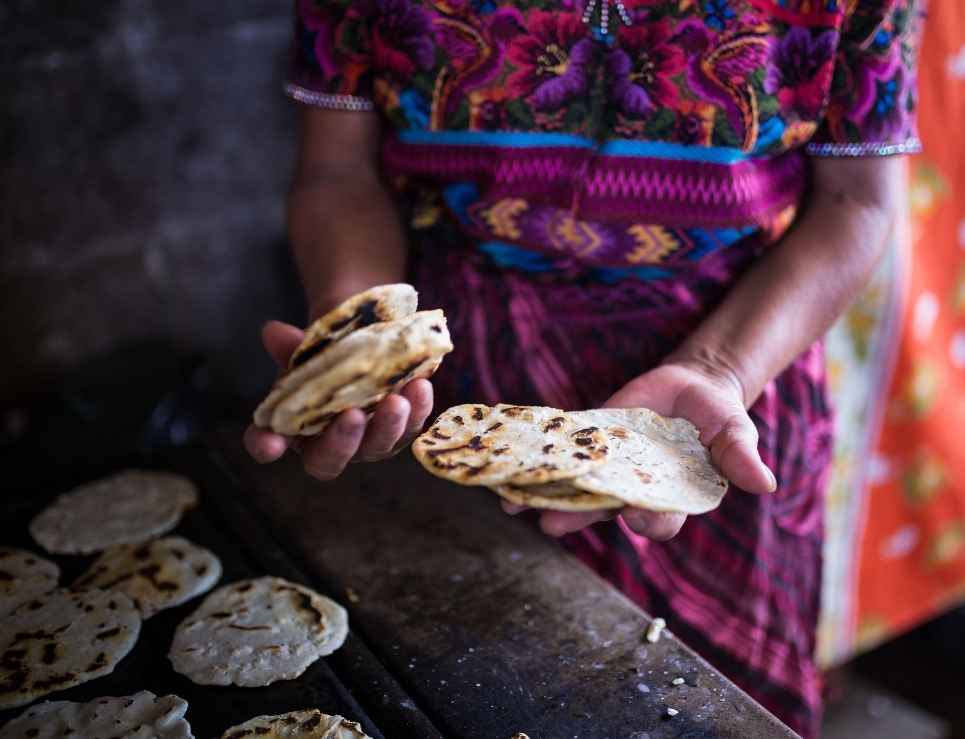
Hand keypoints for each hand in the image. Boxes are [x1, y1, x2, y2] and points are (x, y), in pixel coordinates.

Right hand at [244, 320, 433, 479]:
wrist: (366, 344)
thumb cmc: (328, 354)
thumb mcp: (310, 348)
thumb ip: (293, 346)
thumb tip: (274, 332)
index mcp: (292, 426)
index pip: (269, 442)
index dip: (266, 445)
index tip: (269, 443)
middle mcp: (328, 443)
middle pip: (329, 459)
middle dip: (342, 441)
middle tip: (352, 416)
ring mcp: (368, 441)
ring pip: (378, 446)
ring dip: (388, 426)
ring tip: (397, 402)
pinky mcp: (401, 428)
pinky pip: (411, 426)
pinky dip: (419, 408)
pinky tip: (421, 387)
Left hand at [502, 362, 775, 539]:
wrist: (691, 386)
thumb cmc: (718, 417)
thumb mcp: (734, 432)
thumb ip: (740, 458)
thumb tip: (765, 484)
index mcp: (672, 498)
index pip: (658, 521)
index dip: (646, 520)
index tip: (634, 513)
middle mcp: (634, 491)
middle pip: (604, 511)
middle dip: (578, 517)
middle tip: (552, 523)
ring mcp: (608, 470)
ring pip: (575, 490)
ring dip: (546, 498)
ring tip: (516, 505)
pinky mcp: (589, 444)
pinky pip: (563, 458)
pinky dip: (539, 465)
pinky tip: (510, 474)